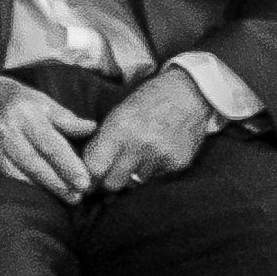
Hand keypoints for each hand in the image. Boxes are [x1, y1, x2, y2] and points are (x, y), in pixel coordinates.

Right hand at [0, 72, 93, 201]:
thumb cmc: (7, 98)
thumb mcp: (37, 98)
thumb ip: (63, 117)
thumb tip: (92, 128)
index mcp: (26, 114)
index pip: (51, 144)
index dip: (69, 165)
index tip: (85, 181)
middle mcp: (7, 131)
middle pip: (35, 163)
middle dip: (57, 182)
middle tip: (78, 197)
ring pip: (17, 172)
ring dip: (42, 187)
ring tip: (65, 197)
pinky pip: (1, 173)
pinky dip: (20, 183)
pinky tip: (37, 191)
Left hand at [85, 67, 214, 195]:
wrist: (190, 92)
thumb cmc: (147, 100)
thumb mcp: (118, 114)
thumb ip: (101, 142)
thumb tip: (86, 173)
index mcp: (119, 129)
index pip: (94, 169)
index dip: (89, 175)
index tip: (90, 177)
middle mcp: (139, 145)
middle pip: (113, 184)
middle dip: (110, 179)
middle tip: (113, 170)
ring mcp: (161, 155)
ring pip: (136, 182)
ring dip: (134, 173)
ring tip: (141, 154)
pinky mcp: (178, 163)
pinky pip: (157, 177)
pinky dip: (155, 169)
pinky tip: (160, 151)